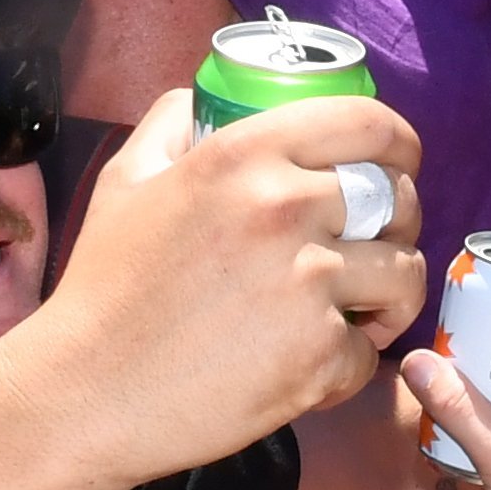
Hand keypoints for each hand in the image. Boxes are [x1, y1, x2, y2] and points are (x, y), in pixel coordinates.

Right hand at [32, 90, 427, 488]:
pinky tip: (308, 364)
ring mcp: (307, 286)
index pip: (369, 123)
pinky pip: (368, 352)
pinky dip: (346, 364)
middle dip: (401, 220)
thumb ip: (169, 124)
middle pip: (399, 198)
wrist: (86, 391)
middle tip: (376, 244)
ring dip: (390, 294)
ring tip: (359, 309)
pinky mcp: (317, 358)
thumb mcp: (126, 180)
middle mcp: (285, 209)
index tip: (399, 163)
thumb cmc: (104, 287)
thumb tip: (199, 98)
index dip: (399, 143)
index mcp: (245, 156)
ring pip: (404, 275)